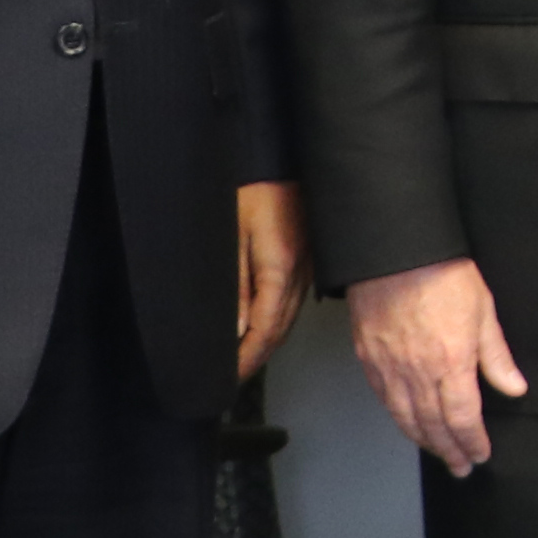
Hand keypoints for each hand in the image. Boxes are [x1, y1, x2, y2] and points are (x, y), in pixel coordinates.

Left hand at [230, 181, 305, 381]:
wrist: (281, 159)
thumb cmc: (253, 189)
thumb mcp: (232, 236)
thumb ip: (236, 285)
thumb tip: (236, 329)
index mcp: (281, 270)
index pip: (264, 329)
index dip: (246, 357)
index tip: (229, 377)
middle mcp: (300, 274)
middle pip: (280, 330)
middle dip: (257, 357)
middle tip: (233, 378)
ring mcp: (308, 268)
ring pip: (288, 319)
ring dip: (267, 342)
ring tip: (244, 359)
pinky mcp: (308, 261)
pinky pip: (293, 302)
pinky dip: (276, 322)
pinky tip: (263, 327)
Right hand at [347, 254, 525, 476]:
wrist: (394, 251)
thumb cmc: (442, 274)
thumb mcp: (483, 312)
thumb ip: (496, 356)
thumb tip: (514, 388)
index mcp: (451, 364)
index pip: (462, 418)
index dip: (471, 441)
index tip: (480, 455)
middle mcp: (418, 373)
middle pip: (433, 425)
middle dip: (449, 450)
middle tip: (460, 467)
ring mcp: (389, 368)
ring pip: (405, 417)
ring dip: (423, 440)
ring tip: (438, 453)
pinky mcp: (368, 358)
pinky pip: (384, 399)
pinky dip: (398, 418)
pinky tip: (407, 424)